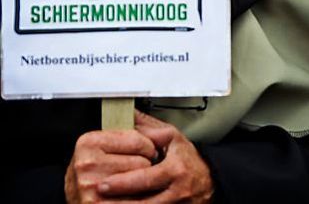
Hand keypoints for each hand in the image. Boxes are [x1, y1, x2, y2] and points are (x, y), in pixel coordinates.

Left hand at [66, 111, 213, 202]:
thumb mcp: (173, 138)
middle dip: (117, 201)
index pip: (146, 178)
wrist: (210, 181)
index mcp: (175, 169)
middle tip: (97, 195)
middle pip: (142, 202)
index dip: (122, 183)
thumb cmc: (188, 159)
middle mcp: (176, 191)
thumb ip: (148, 128)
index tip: (103, 184)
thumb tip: (128, 115)